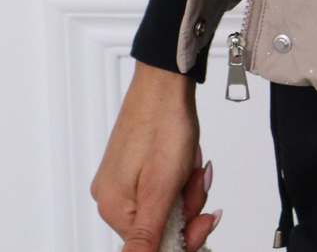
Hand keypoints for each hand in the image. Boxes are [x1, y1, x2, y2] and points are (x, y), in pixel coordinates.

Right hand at [91, 61, 220, 250]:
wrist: (165, 81)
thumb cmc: (163, 124)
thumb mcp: (161, 189)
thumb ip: (148, 236)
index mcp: (114, 209)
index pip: (152, 247)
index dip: (185, 237)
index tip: (205, 219)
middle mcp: (112, 198)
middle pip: (161, 226)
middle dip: (188, 205)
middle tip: (197, 178)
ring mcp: (122, 181)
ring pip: (165, 205)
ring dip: (186, 187)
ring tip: (192, 163)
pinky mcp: (134, 166)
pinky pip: (163, 187)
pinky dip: (179, 176)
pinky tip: (186, 159)